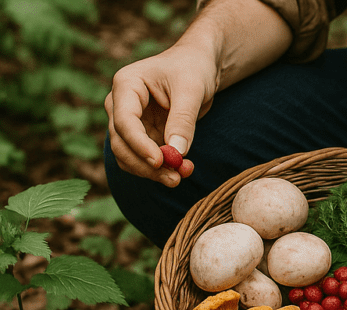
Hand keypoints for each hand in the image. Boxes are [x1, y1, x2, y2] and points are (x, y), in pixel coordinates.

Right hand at [105, 42, 218, 186]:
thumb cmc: (193, 69)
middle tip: (174, 178)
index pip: (124, 120)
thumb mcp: (192, 90)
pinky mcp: (143, 135)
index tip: (160, 161)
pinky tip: (180, 171)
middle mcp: (121, 105)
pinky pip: (143, 158)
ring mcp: (129, 122)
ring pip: (129, 156)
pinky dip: (159, 170)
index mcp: (126, 85)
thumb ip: (183, 120)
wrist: (198, 66)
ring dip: (152, 172)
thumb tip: (176, 152)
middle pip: (121, 143)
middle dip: (146, 164)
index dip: (139, 144)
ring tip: (181, 176)